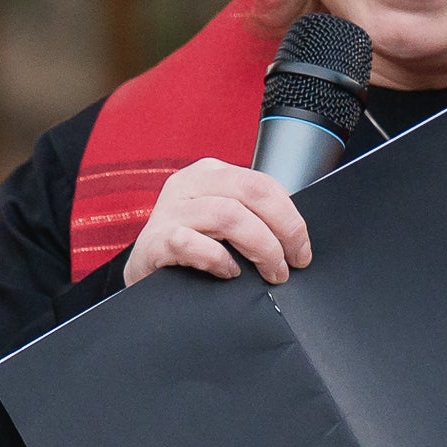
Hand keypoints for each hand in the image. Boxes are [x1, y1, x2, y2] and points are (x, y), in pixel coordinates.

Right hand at [123, 157, 312, 286]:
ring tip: (269, 273)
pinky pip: (192, 243)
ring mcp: (168, 211)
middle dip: (281, 230)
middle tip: (290, 263)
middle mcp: (188, 184)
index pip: (262, 183)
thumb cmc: (190, 247)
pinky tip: (228, 272)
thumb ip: (252, 217)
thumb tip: (295, 235)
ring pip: (228, 215)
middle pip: (250, 192)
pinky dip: (218, 260)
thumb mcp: (221, 221)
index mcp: (210, 173)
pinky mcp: (154, 241)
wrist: (145, 272)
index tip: (302, 249)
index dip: (291, 217)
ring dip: (259, 247)